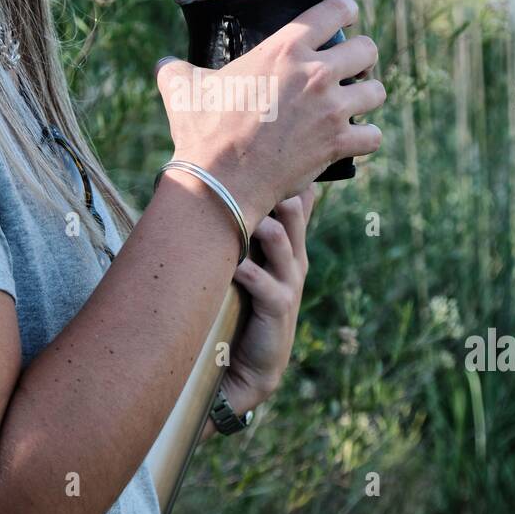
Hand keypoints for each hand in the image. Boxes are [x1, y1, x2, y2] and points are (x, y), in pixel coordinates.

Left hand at [200, 186, 316, 441]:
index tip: (275, 147)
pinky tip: (238, 264)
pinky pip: (266, 285)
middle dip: (284, 191)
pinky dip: (252, 272)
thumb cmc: (240, 308)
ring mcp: (288, 283)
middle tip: (269, 167)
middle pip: (294, 214)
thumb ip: (240, 233)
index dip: (291, 176)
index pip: (298, 201)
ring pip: (285, 244)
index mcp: (287, 244)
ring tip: (256, 213)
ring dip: (270, 227)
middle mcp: (293, 259)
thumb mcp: (244, 264)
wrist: (245, 366)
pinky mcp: (277, 310)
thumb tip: (216, 192)